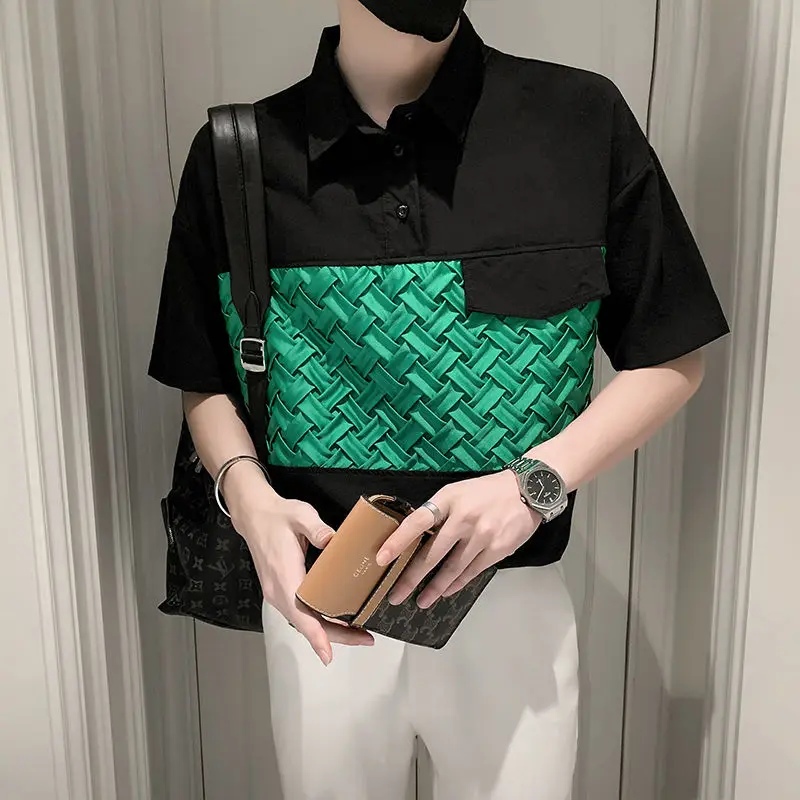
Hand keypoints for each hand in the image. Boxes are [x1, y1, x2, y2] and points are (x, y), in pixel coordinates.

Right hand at [226, 466, 373, 664]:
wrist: (255, 515)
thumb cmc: (277, 516)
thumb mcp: (300, 515)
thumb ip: (317, 528)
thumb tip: (333, 540)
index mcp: (284, 574)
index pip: (299, 613)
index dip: (315, 635)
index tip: (327, 655)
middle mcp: (278, 589)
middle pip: (305, 624)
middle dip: (335, 636)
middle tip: (365, 638)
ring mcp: (277, 592)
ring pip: (303, 621)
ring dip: (328, 630)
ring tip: (357, 632)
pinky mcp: (280, 589)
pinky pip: (300, 612)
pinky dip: (318, 621)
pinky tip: (336, 619)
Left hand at [375, 470, 541, 608]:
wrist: (527, 490)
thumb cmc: (486, 492)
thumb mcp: (457, 492)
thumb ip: (438, 513)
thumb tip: (414, 539)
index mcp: (448, 499)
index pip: (417, 522)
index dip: (398, 541)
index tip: (382, 558)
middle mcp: (463, 518)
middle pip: (431, 553)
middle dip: (411, 578)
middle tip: (396, 594)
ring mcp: (481, 535)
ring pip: (451, 568)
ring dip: (434, 588)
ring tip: (421, 601)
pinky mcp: (497, 549)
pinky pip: (472, 571)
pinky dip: (457, 584)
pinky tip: (446, 591)